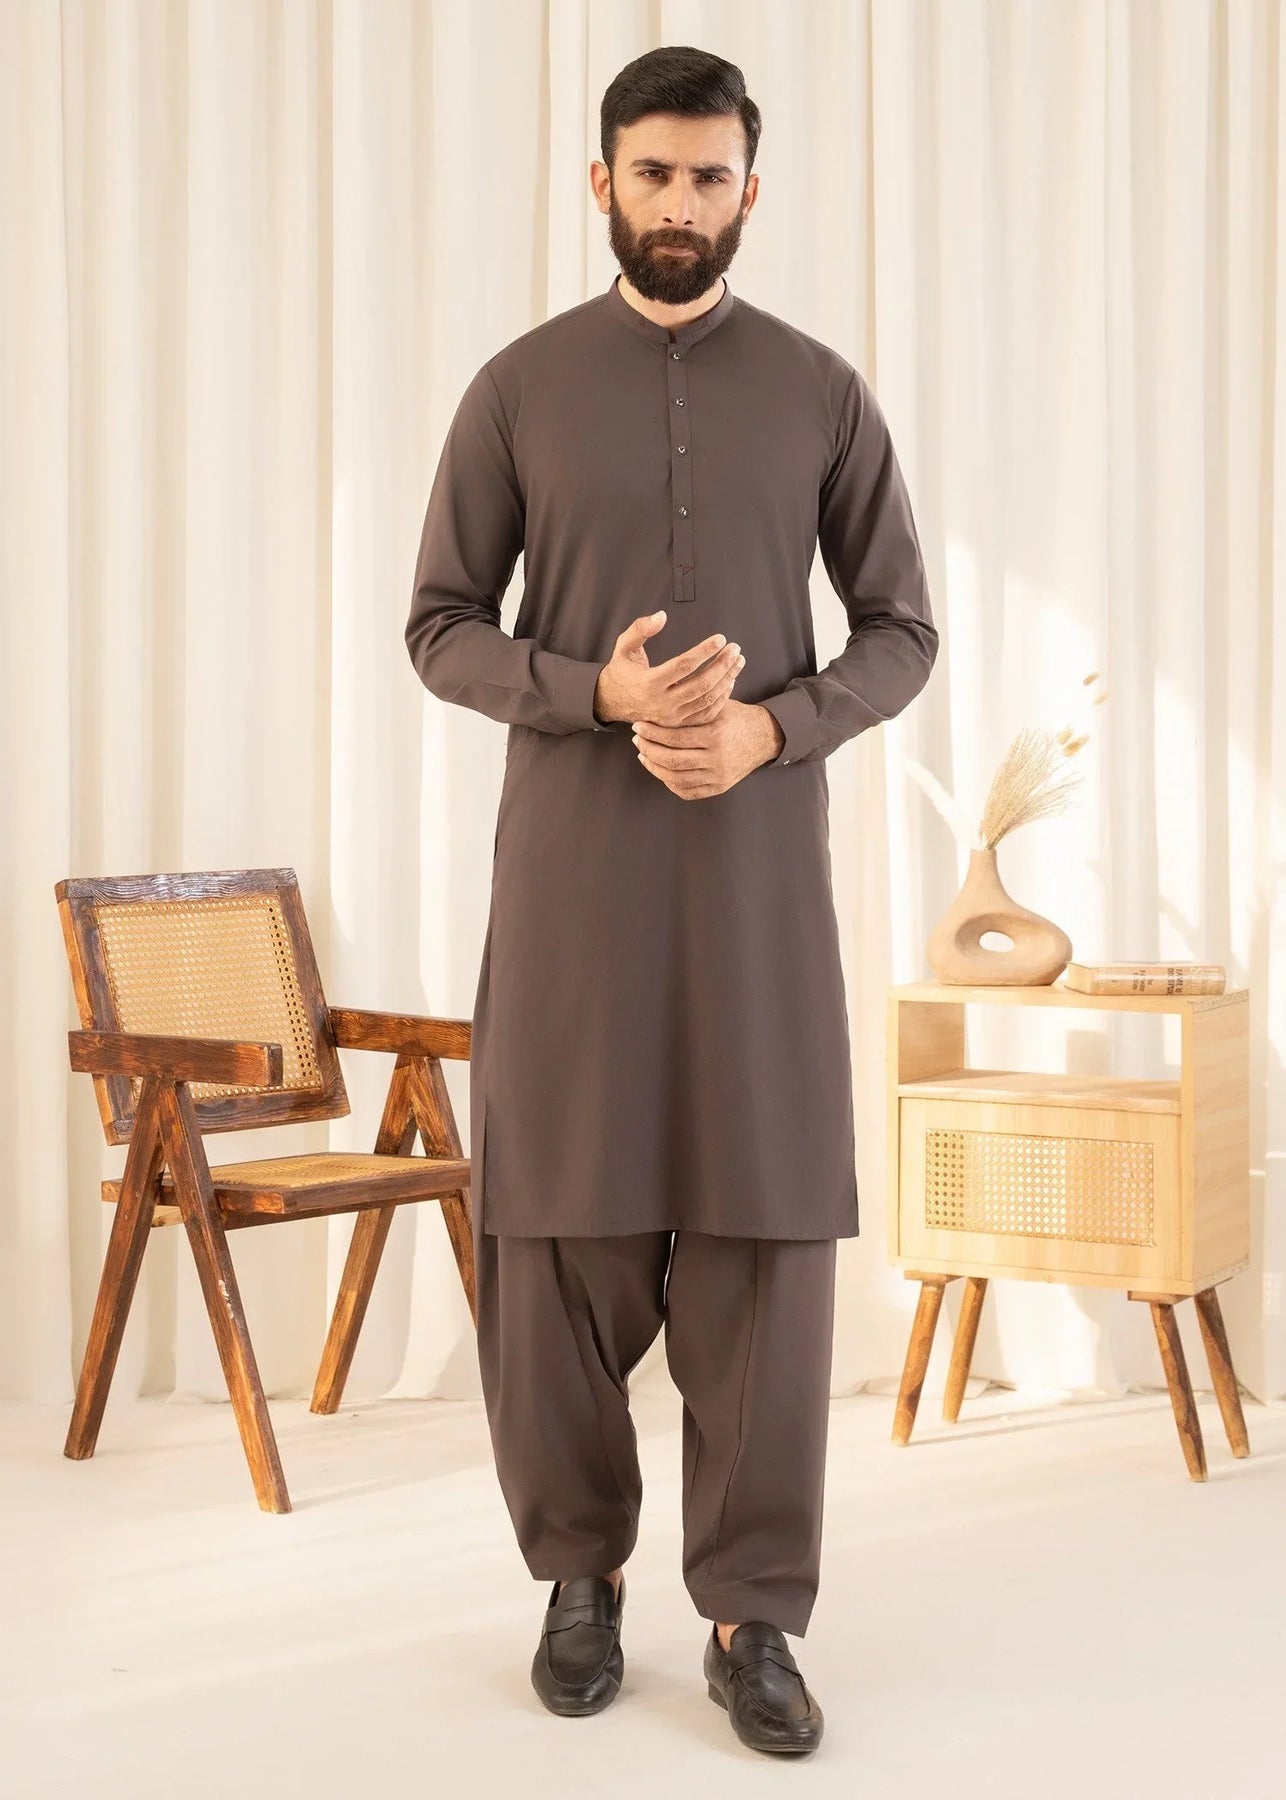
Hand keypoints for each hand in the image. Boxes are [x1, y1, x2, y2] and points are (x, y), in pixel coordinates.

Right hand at [593, 610, 743, 726]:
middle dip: (722, 665)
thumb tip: (662, 616)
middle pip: (700, 684)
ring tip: (737, 661)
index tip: (720, 639)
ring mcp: (671, 716)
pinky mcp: (678, 724)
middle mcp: (662, 702)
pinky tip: (729, 681)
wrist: (611, 701)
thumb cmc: (622, 670)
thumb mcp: (624, 646)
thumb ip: (641, 628)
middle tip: (735, 649)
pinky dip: (721, 698)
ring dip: (726, 679)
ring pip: (706, 700)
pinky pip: (705, 714)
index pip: (683, 665)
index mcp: (649, 682)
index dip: (704, 651)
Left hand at [632, 698, 783, 799]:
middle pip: (671, 760)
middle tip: (637, 741)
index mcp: (715, 736)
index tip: (639, 726)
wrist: (764, 736)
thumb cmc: (736, 717)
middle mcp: (716, 759)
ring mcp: (718, 776)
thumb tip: (657, 705)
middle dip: (648, 750)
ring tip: (644, 755)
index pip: (674, 738)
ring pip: (676, 778)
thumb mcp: (717, 706)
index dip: (652, 733)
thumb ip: (690, 709)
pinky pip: (687, 791)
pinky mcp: (719, 788)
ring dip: (654, 767)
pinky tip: (660, 770)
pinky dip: (670, 782)